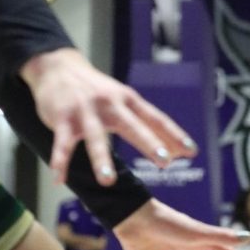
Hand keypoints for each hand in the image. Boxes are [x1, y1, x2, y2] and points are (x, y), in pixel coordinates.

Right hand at [20, 48, 196, 185]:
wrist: (57, 67)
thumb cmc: (97, 91)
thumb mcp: (124, 101)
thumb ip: (147, 125)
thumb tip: (178, 151)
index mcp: (128, 100)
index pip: (156, 119)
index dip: (174, 135)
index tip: (192, 152)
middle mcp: (110, 105)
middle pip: (132, 126)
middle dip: (149, 143)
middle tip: (165, 162)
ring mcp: (85, 112)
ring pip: (95, 138)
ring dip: (101, 160)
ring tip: (108, 182)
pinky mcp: (62, 119)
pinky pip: (62, 144)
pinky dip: (60, 161)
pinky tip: (60, 179)